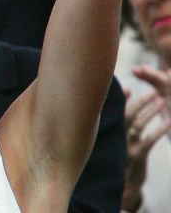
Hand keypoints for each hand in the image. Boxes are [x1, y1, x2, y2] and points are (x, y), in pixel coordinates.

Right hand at [123, 73, 170, 210]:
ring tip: (160, 102)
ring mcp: (126, 146)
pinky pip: (148, 141)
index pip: (114, 110)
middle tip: (153, 92)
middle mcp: (115, 135)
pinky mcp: (137, 156)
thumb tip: (126, 90)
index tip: (128, 88)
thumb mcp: (115, 135)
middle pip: (127, 115)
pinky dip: (158, 130)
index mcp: (108, 129)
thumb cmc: (119, 153)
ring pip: (138, 126)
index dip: (121, 99)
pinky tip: (167, 123)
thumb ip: (119, 113)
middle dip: (140, 103)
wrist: (121, 183)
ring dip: (150, 113)